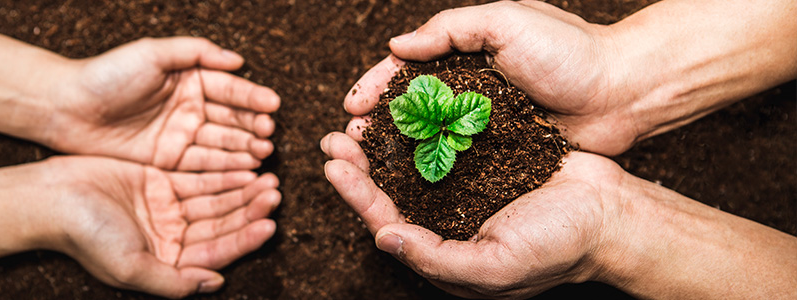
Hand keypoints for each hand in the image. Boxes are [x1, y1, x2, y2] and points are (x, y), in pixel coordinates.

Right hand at [43, 156, 279, 297]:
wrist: (50, 199)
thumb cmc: (86, 237)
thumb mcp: (131, 267)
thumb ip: (173, 281)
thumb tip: (214, 283)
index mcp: (167, 263)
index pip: (216, 253)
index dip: (244, 239)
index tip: (270, 224)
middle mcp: (171, 238)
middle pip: (221, 225)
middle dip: (249, 211)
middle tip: (275, 193)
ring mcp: (167, 210)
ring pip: (215, 201)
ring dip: (241, 191)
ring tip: (268, 178)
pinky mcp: (160, 183)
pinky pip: (199, 179)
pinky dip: (222, 175)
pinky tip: (245, 167)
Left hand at [48, 37, 280, 169]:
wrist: (68, 108)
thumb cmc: (107, 75)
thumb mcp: (152, 53)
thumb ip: (195, 52)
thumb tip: (237, 60)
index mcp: (189, 79)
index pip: (229, 89)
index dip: (252, 97)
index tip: (273, 105)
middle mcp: (190, 108)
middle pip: (231, 118)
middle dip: (253, 126)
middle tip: (269, 133)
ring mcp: (181, 135)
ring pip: (222, 143)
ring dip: (245, 148)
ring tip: (263, 152)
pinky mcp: (170, 160)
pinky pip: (204, 165)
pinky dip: (226, 168)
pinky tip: (245, 170)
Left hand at [321, 131, 624, 297]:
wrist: (612, 213)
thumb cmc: (559, 247)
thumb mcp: (496, 267)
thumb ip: (437, 259)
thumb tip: (385, 238)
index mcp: (446, 251)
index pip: (388, 223)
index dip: (358, 196)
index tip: (335, 167)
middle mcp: (449, 221)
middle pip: (391, 193)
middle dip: (359, 167)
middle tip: (334, 139)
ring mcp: (466, 189)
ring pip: (410, 165)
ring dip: (381, 145)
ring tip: (357, 121)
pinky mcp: (484, 160)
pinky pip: (442, 143)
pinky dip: (418, 128)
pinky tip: (402, 110)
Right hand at [345, 1, 639, 155]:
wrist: (624, 92)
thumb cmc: (569, 51)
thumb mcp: (506, 21)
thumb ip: (450, 27)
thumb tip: (398, 45)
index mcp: (466, 53)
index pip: (407, 69)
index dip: (376, 86)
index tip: (352, 107)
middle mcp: (469, 88)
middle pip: (410, 106)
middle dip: (377, 121)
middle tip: (350, 141)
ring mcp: (484, 121)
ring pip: (429, 137)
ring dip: (396, 148)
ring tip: (369, 164)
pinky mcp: (501, 151)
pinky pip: (459, 159)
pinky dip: (431, 168)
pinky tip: (410, 181)